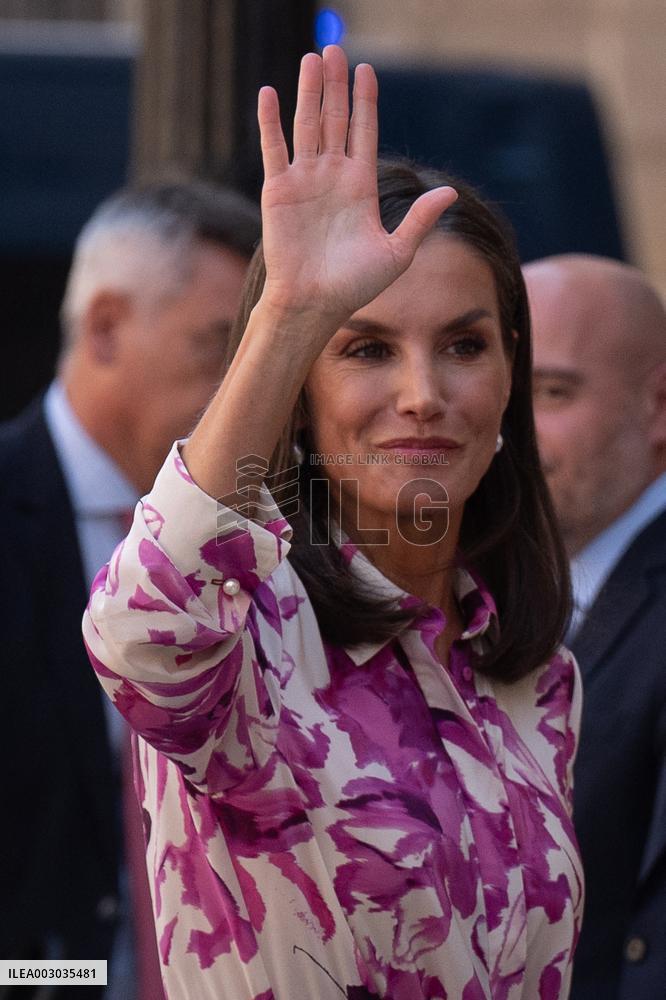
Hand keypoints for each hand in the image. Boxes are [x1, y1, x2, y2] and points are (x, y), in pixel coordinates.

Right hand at [257, 45, 456, 331]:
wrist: (315, 303)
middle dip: (336, 86)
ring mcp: (304, 181)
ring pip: (307, 125)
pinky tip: (271, 93)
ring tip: (313, 59)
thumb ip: (419, 220)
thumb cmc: (355, 286)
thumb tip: (450, 194)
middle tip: (334, 49)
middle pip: (335, 119)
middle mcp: (332, 177)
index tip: (367, 71)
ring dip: (309, 92)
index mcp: (360, 187)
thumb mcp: (397, 252)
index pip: (364, 132)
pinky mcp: (278, 190)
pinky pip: (274, 149)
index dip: (365, 101)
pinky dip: (271, 122)